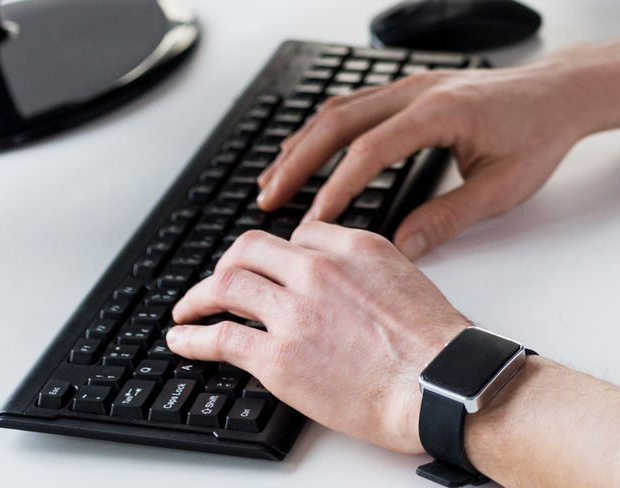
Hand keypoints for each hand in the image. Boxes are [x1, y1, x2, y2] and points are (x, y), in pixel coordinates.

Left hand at [166, 224, 468, 453]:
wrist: (437, 385)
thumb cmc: (434, 345)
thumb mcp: (406, 278)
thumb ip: (367, 270)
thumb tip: (347, 284)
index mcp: (354, 246)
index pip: (299, 234)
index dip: (278, 254)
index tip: (268, 268)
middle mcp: (318, 270)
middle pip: (251, 249)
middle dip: (227, 264)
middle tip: (217, 282)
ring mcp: (294, 311)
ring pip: (227, 285)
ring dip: (198, 298)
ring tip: (187, 310)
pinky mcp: (277, 356)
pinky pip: (221, 337)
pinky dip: (192, 338)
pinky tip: (183, 341)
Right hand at [256, 57, 599, 257]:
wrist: (561, 92)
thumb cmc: (539, 135)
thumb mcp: (503, 187)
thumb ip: (450, 217)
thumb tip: (402, 248)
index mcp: (439, 112)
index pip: (368, 152)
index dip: (334, 190)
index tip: (311, 225)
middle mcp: (418, 90)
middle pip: (338, 122)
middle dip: (297, 162)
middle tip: (266, 199)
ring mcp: (413, 83)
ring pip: (341, 108)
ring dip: (303, 143)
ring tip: (273, 179)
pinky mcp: (414, 86)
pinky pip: (356, 103)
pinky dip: (324, 128)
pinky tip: (308, 149)